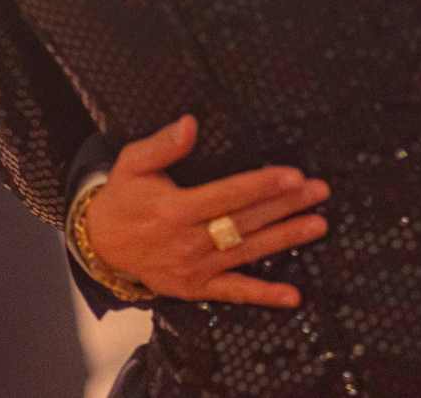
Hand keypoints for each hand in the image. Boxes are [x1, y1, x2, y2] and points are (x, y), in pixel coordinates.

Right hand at [86, 115, 331, 308]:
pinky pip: (234, 293)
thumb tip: (190, 124)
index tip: (294, 176)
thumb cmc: (122, 197)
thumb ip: (163, 145)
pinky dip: (264, 295)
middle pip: (246, 222)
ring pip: (248, 252)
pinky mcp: (196, 288)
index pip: (228, 195)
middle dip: (286, 205)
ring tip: (318, 225)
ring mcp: (194, 268)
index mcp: (175, 210)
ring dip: (285, 239)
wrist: (100, 244)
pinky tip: (293, 296)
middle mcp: (188, 241)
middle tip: (319, 192)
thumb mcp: (132, 163)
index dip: (262, 185)